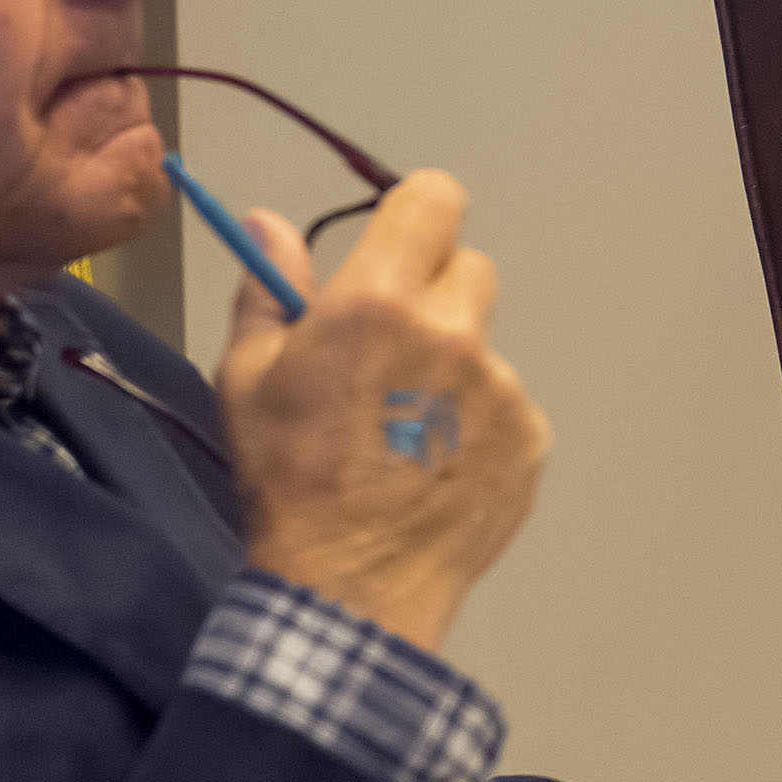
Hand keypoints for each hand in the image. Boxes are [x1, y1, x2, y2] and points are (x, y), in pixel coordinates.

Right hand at [217, 172, 550, 654]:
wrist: (351, 582)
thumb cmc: (289, 478)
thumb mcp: (250, 376)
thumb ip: (269, 289)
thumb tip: (270, 221)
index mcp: (379, 301)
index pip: (436, 199)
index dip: (418, 216)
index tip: (400, 243)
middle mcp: (453, 332)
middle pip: (468, 269)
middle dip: (432, 293)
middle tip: (389, 349)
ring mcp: (501, 386)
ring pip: (484, 344)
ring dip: (451, 366)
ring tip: (402, 428)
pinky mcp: (532, 434)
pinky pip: (506, 403)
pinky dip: (475, 421)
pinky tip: (432, 463)